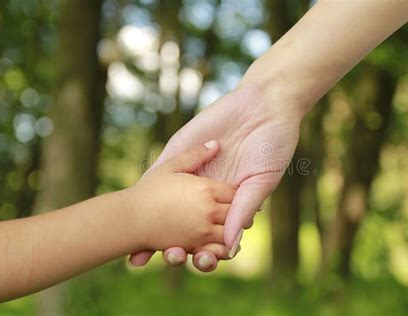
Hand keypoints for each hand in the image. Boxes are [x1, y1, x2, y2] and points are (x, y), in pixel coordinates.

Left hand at [129, 83, 300, 270]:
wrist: (266, 105)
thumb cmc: (272, 145)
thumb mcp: (260, 182)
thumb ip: (242, 212)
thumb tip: (230, 249)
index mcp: (227, 203)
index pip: (211, 234)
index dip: (204, 251)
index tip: (198, 263)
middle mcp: (205, 191)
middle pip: (185, 225)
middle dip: (177, 243)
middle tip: (170, 257)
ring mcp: (192, 172)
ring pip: (167, 205)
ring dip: (154, 226)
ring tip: (145, 246)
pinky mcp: (180, 151)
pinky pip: (160, 172)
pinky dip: (147, 190)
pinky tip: (135, 208)